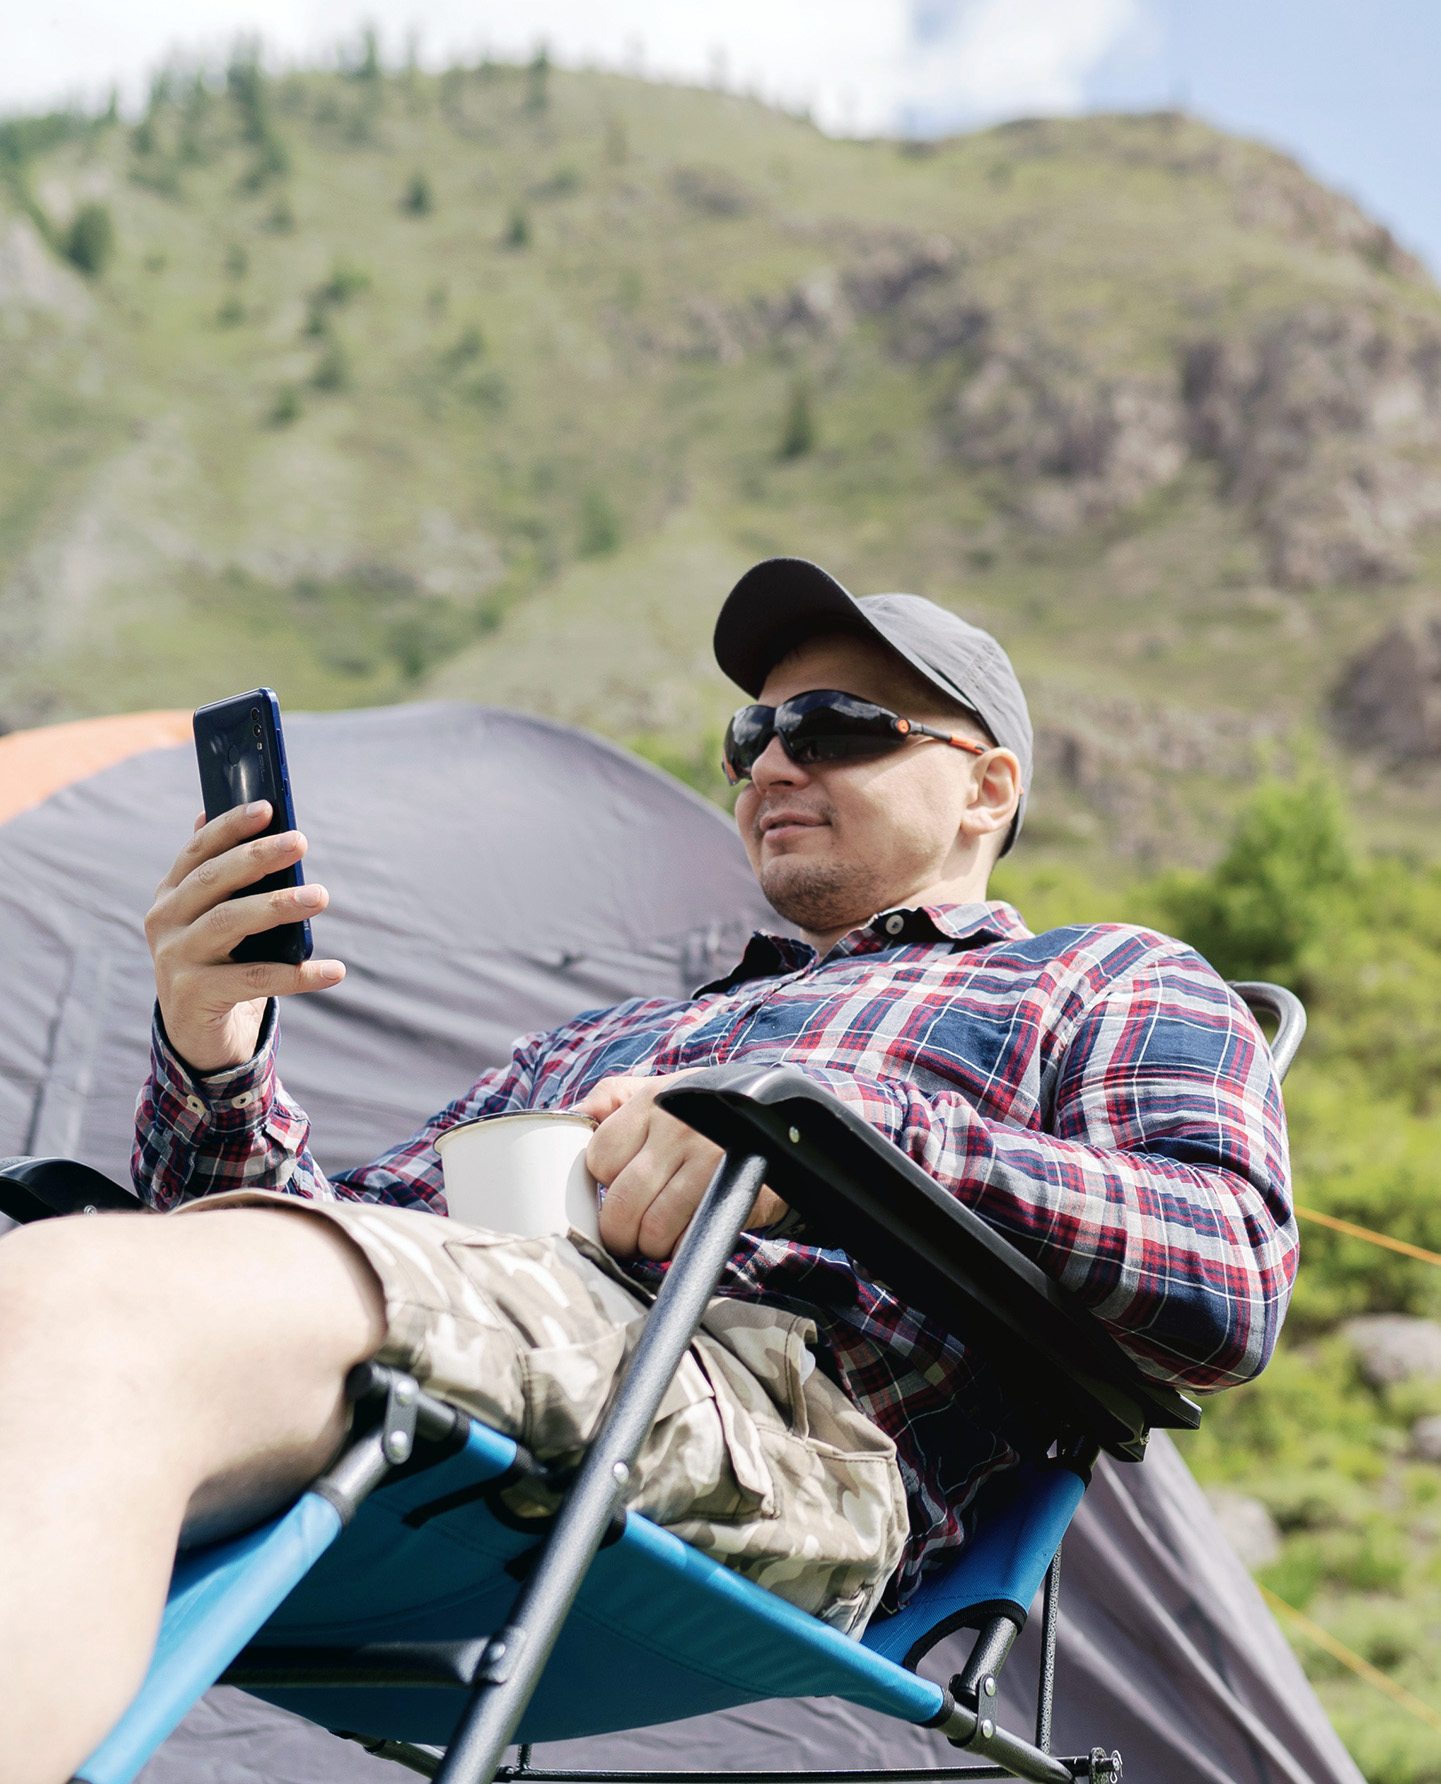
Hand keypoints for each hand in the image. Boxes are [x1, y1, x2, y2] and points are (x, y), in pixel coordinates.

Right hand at [145, 802, 344, 1074]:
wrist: (196, 1033)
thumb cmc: (218, 962)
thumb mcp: (215, 918)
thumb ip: (225, 877)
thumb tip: (233, 811)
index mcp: (171, 894)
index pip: (198, 851)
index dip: (230, 826)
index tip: (267, 807)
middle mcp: (165, 922)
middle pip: (212, 881)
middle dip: (257, 857)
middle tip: (300, 841)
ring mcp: (174, 959)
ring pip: (229, 923)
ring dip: (277, 906)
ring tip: (321, 895)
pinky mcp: (194, 995)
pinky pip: (254, 979)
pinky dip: (297, 975)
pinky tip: (334, 970)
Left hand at [579, 1072, 786, 1259]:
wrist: (784, 1129)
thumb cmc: (704, 1115)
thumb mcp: (663, 1092)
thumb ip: (612, 1098)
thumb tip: (574, 1115)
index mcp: (652, 1101)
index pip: (599, 1158)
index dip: (603, 1185)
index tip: (616, 1190)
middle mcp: (679, 1128)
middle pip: (622, 1203)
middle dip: (618, 1232)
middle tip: (627, 1235)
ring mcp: (709, 1161)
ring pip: (652, 1228)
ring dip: (649, 1246)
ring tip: (656, 1238)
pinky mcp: (733, 1193)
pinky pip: (688, 1240)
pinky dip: (679, 1249)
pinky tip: (683, 1238)